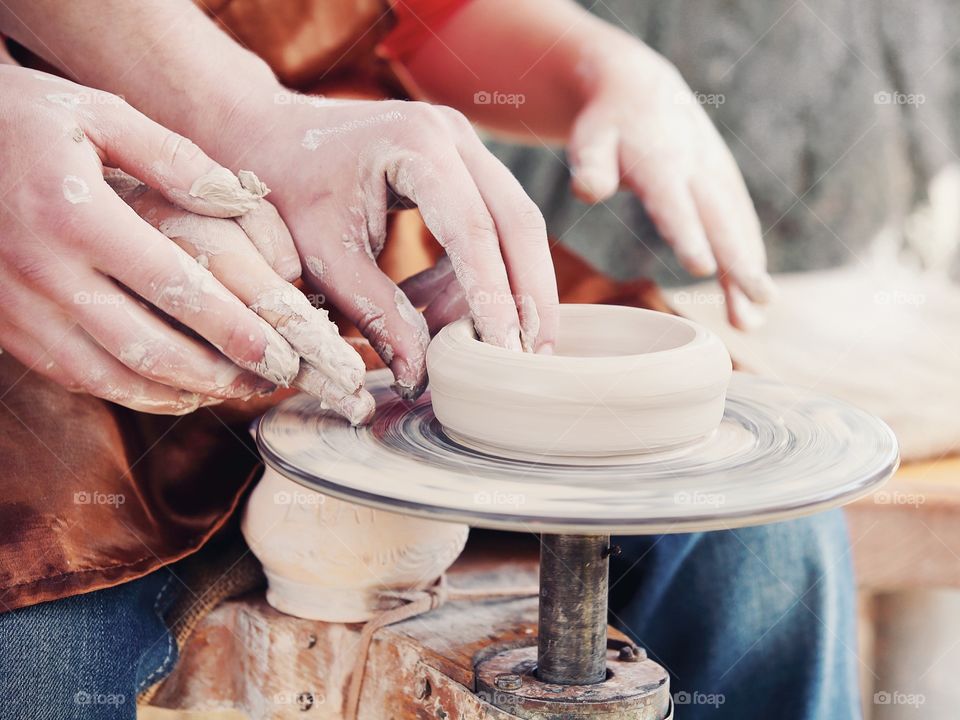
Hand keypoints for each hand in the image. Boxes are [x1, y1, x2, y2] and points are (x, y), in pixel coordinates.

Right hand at [0, 66, 360, 414]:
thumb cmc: (21, 120)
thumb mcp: (97, 113)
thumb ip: (172, 157)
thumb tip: (238, 200)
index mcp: (77, 216)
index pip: (176, 288)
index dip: (235, 329)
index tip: (282, 351)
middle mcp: (45, 272)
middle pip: (149, 347)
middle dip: (220, 374)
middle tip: (272, 378)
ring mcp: (19, 307)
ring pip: (112, 377)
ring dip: (181, 393)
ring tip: (234, 390)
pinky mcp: (6, 327)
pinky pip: (76, 376)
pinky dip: (131, 392)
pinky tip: (176, 389)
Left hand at [212, 94, 560, 396]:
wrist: (271, 136)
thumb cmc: (288, 189)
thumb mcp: (326, 258)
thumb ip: (377, 314)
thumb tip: (421, 378)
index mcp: (416, 144)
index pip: (472, 229)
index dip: (493, 295)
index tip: (506, 350)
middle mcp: (452, 135)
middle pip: (517, 222)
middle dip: (529, 294)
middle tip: (533, 354)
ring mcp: (463, 147)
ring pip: (511, 227)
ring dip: (495, 290)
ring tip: (454, 340)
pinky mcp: (461, 167)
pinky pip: (486, 229)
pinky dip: (467, 276)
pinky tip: (425, 305)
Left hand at [567, 37, 775, 328]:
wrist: (642, 90)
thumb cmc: (607, 125)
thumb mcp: (590, 139)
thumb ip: (590, 166)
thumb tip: (588, 190)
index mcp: (660, 162)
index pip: (673, 204)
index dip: (688, 235)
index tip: (704, 269)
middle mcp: (696, 170)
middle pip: (720, 221)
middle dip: (740, 262)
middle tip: (759, 302)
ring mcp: (716, 176)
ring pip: (737, 227)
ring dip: (751, 270)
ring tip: (759, 315)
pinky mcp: (725, 184)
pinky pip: (741, 224)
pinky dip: (750, 257)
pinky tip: (754, 297)